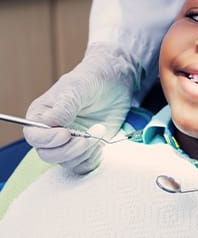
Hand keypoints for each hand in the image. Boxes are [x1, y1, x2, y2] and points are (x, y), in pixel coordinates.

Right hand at [23, 43, 142, 173]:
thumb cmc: (91, 79)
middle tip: (86, 139)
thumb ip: (64, 106)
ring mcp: (69, 143)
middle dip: (68, 150)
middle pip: (48, 155)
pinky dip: (92, 159)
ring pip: (67, 163)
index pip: (34, 137)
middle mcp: (52, 132)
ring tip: (99, 131)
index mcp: (42, 116)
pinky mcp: (86, 150)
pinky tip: (100, 145)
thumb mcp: (77, 87)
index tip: (65, 134)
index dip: (47, 140)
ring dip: (84, 152)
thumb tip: (52, 124)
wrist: (114, 82)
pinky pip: (83, 166)